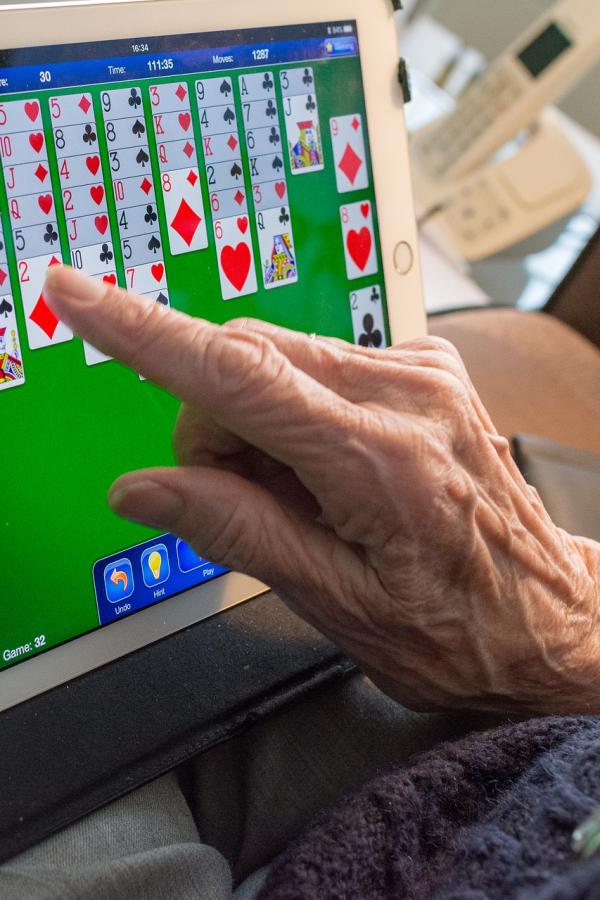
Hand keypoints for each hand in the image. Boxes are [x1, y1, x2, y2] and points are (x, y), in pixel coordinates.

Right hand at [45, 267, 599, 713]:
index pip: (236, 376)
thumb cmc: (457, 629)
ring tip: (306, 498)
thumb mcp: (336, 602)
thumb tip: (142, 489)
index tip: (77, 294)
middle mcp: (407, 393)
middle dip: (214, 425)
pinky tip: (331, 471)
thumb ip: (234, 531)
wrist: (547, 618)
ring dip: (257, 423)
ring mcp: (422, 371)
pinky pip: (315, 363)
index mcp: (381, 460)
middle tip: (245, 500)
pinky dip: (294, 412)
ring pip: (276, 358)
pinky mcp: (423, 367)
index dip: (143, 334)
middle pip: (246, 358)